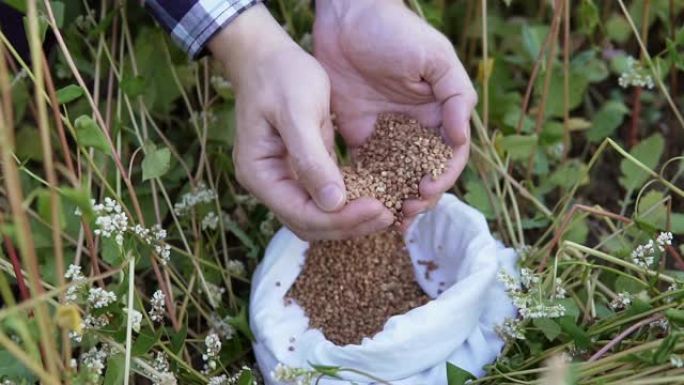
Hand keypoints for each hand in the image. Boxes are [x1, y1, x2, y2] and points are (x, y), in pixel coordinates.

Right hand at [209, 4, 392, 239]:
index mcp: (260, 174)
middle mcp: (269, 184)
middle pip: (310, 224)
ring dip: (351, 219)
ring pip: (319, 216)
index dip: (340, 219)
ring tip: (388, 209)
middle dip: (349, 225)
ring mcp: (284, 179)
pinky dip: (349, 202)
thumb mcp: (298, 112)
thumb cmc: (280, 75)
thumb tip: (333, 204)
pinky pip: (326, 196)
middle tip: (389, 213)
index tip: (378, 207)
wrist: (269, 55)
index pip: (302, 215)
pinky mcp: (302, 170)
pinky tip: (376, 196)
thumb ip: (312, 159)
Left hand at [314, 0, 476, 227]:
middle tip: (405, 213)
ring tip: (386, 220)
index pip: (448, 156)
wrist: (346, 16)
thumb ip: (455, 95)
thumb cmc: (395, 31)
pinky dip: (366, 189)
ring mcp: (388, 134)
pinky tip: (360, 207)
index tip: (426, 190)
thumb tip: (459, 137)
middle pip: (423, 173)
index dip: (442, 177)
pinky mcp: (360, 135)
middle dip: (418, 198)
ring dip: (394, 201)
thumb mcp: (435, 57)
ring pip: (396, 178)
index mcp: (440, 114)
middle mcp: (416, 128)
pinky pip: (366, 168)